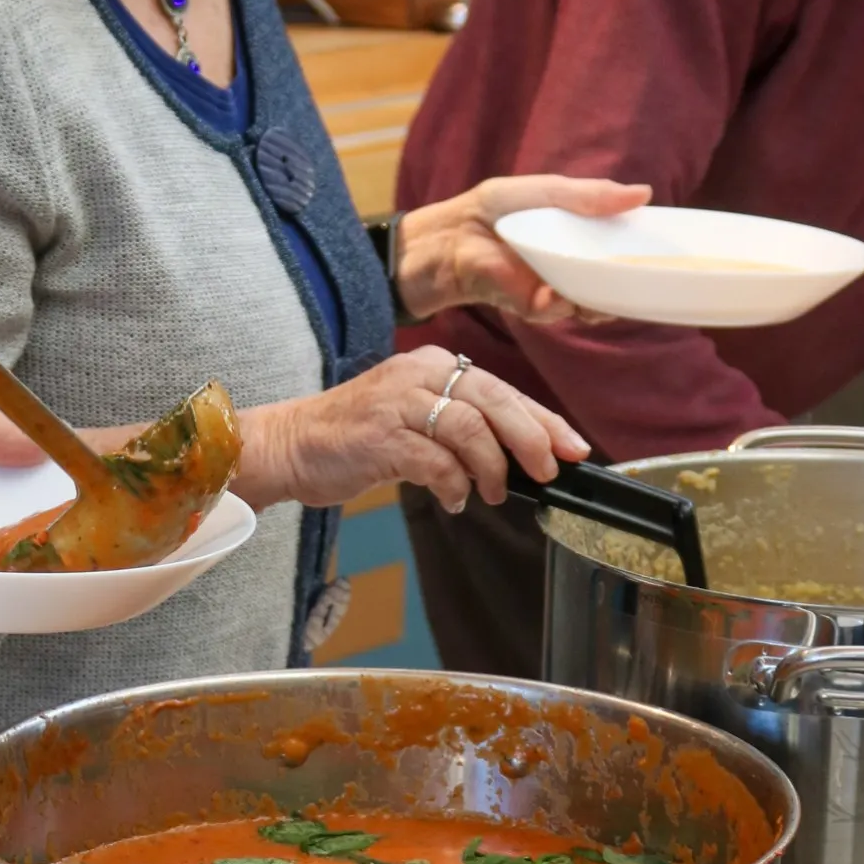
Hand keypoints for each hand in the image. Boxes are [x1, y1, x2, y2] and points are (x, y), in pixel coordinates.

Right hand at [232, 346, 588, 512]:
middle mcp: (419, 374)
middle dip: (530, 439)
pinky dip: (452, 484)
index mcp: (434, 365)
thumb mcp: (415, 418)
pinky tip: (452, 498)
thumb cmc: (356, 436)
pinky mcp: (380, 435)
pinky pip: (434, 460)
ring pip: (470, 428)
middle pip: (495, 401)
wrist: (289, 443)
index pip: (503, 389)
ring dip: (490, 468)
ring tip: (491, 493)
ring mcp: (398, 403)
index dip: (544, 420)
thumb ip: (462, 428)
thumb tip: (521, 460)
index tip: (574, 449)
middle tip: (547, 472)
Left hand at [394, 176, 651, 323]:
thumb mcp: (543, 193)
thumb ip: (588, 195)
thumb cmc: (490, 211)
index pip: (620, 249)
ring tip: (610, 287)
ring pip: (590, 302)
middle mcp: (570, 269)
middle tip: (653, 279)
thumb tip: (643, 194)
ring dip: (601, 298)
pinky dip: (562, 302)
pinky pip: (557, 310)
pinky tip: (560, 293)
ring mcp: (552, 290)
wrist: (444, 239)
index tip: (673, 252)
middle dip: (632, 286)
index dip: (644, 252)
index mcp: (578, 238)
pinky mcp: (530, 306)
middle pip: (613, 283)